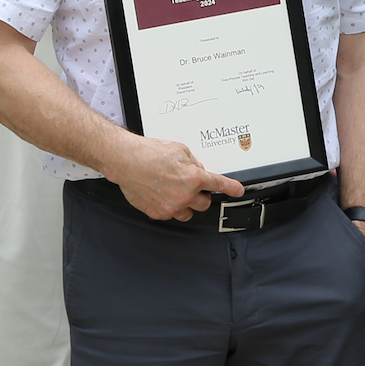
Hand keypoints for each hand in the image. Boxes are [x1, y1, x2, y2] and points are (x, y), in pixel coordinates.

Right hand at [103, 136, 232, 221]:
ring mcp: (171, 207)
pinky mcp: (158, 213)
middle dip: (201, 195)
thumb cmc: (148, 153)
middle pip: (205, 203)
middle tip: (191, 186)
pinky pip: (172, 215)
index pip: (219, 185)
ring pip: (189, 213)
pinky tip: (162, 195)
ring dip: (187, 204)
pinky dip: (171, 207)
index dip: (231, 189)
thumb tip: (198, 170)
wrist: (126, 160)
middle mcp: (185, 195)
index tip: (238, 191)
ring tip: (175, 192)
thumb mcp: (179, 150)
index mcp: (193, 178)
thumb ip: (193, 163)